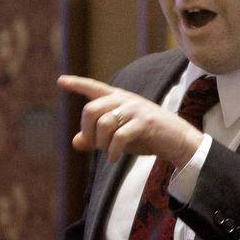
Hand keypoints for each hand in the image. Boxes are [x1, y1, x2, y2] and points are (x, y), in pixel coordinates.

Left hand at [57, 75, 203, 165]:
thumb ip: (98, 138)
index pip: (94, 88)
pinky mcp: (145, 122)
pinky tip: (115, 158)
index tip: (61, 80)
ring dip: (102, 144)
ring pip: (104, 123)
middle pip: (90, 110)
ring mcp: (136, 109)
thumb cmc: (147, 137)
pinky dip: (113, 151)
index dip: (77, 84)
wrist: (178, 140)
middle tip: (95, 146)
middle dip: (87, 132)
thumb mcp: (119, 137)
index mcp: (119, 99)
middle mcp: (125, 100)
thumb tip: (75, 142)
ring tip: (109, 153)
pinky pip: (119, 136)